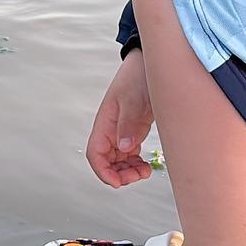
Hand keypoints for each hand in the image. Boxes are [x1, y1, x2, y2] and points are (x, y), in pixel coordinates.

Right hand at [85, 49, 154, 187]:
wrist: (150, 63)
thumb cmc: (137, 76)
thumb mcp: (133, 99)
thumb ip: (129, 123)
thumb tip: (125, 146)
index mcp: (105, 122)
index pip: (95, 153)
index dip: (103, 171)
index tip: (118, 182)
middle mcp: (111, 128)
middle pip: (106, 161)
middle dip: (119, 174)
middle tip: (138, 175)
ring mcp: (122, 129)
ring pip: (117, 160)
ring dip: (128, 170)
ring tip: (145, 171)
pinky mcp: (133, 129)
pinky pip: (129, 153)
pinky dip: (135, 163)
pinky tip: (146, 163)